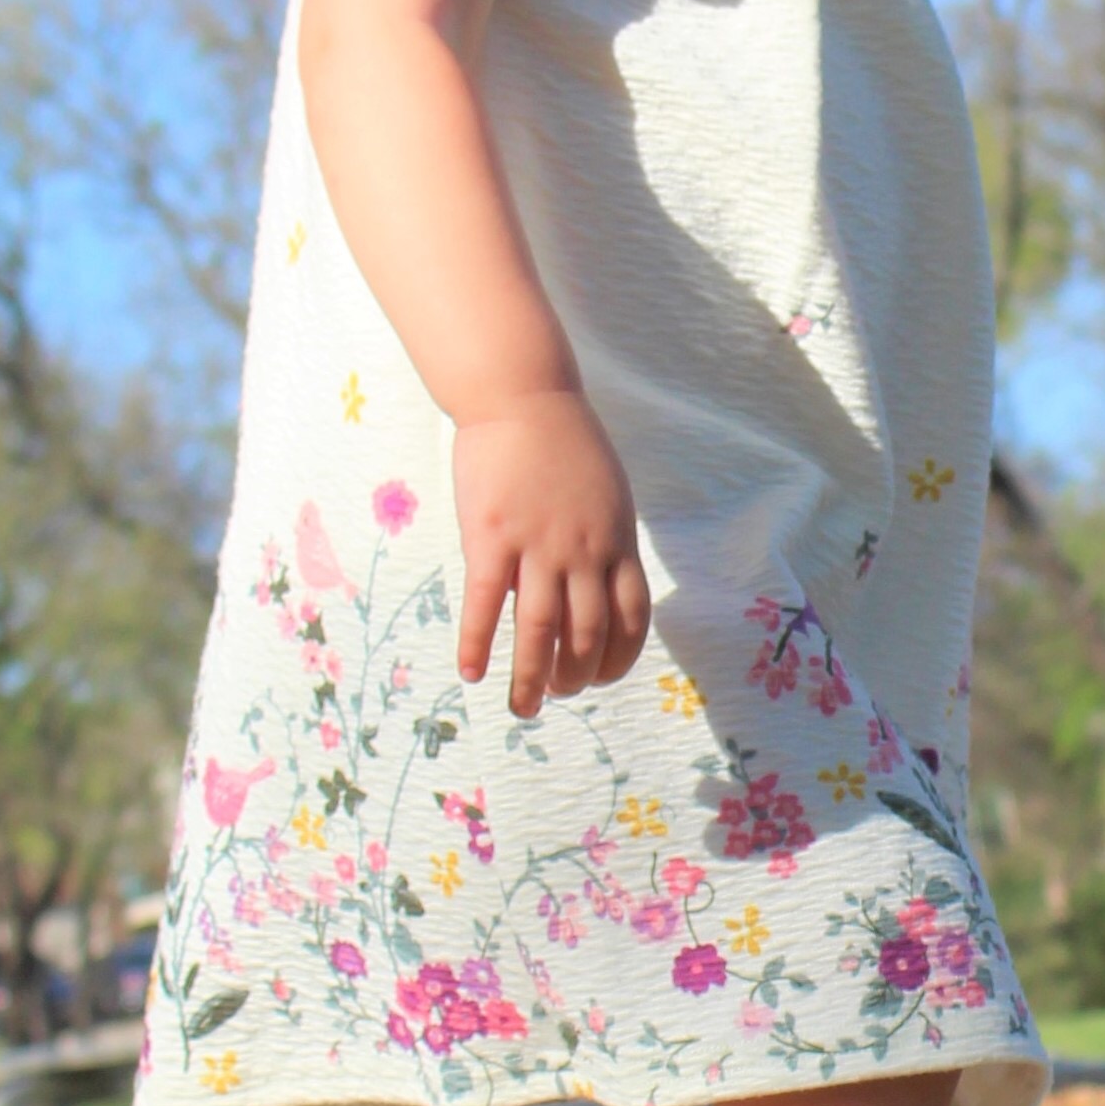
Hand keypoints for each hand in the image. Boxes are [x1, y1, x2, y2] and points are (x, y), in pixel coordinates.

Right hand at [452, 391, 653, 718]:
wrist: (523, 398)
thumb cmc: (565, 443)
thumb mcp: (607, 496)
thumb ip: (605, 542)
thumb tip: (598, 582)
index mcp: (617, 543)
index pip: (631, 619)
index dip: (618, 657)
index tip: (600, 677)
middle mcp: (584, 552)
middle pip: (587, 633)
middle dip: (575, 675)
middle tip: (558, 696)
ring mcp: (539, 546)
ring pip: (540, 629)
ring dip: (533, 676)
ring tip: (524, 707)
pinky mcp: (491, 536)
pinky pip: (486, 603)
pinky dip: (479, 643)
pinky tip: (473, 673)